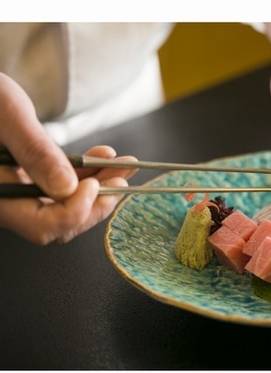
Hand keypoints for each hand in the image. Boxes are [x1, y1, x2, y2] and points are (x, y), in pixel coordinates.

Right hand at [0, 73, 136, 243]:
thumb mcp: (9, 115)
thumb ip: (36, 151)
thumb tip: (68, 187)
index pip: (42, 225)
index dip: (75, 211)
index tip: (94, 185)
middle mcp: (9, 201)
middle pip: (61, 221)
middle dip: (98, 201)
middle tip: (122, 179)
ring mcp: (21, 193)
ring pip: (68, 204)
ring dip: (101, 186)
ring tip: (125, 165)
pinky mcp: (31, 181)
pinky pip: (64, 187)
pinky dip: (87, 174)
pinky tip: (104, 157)